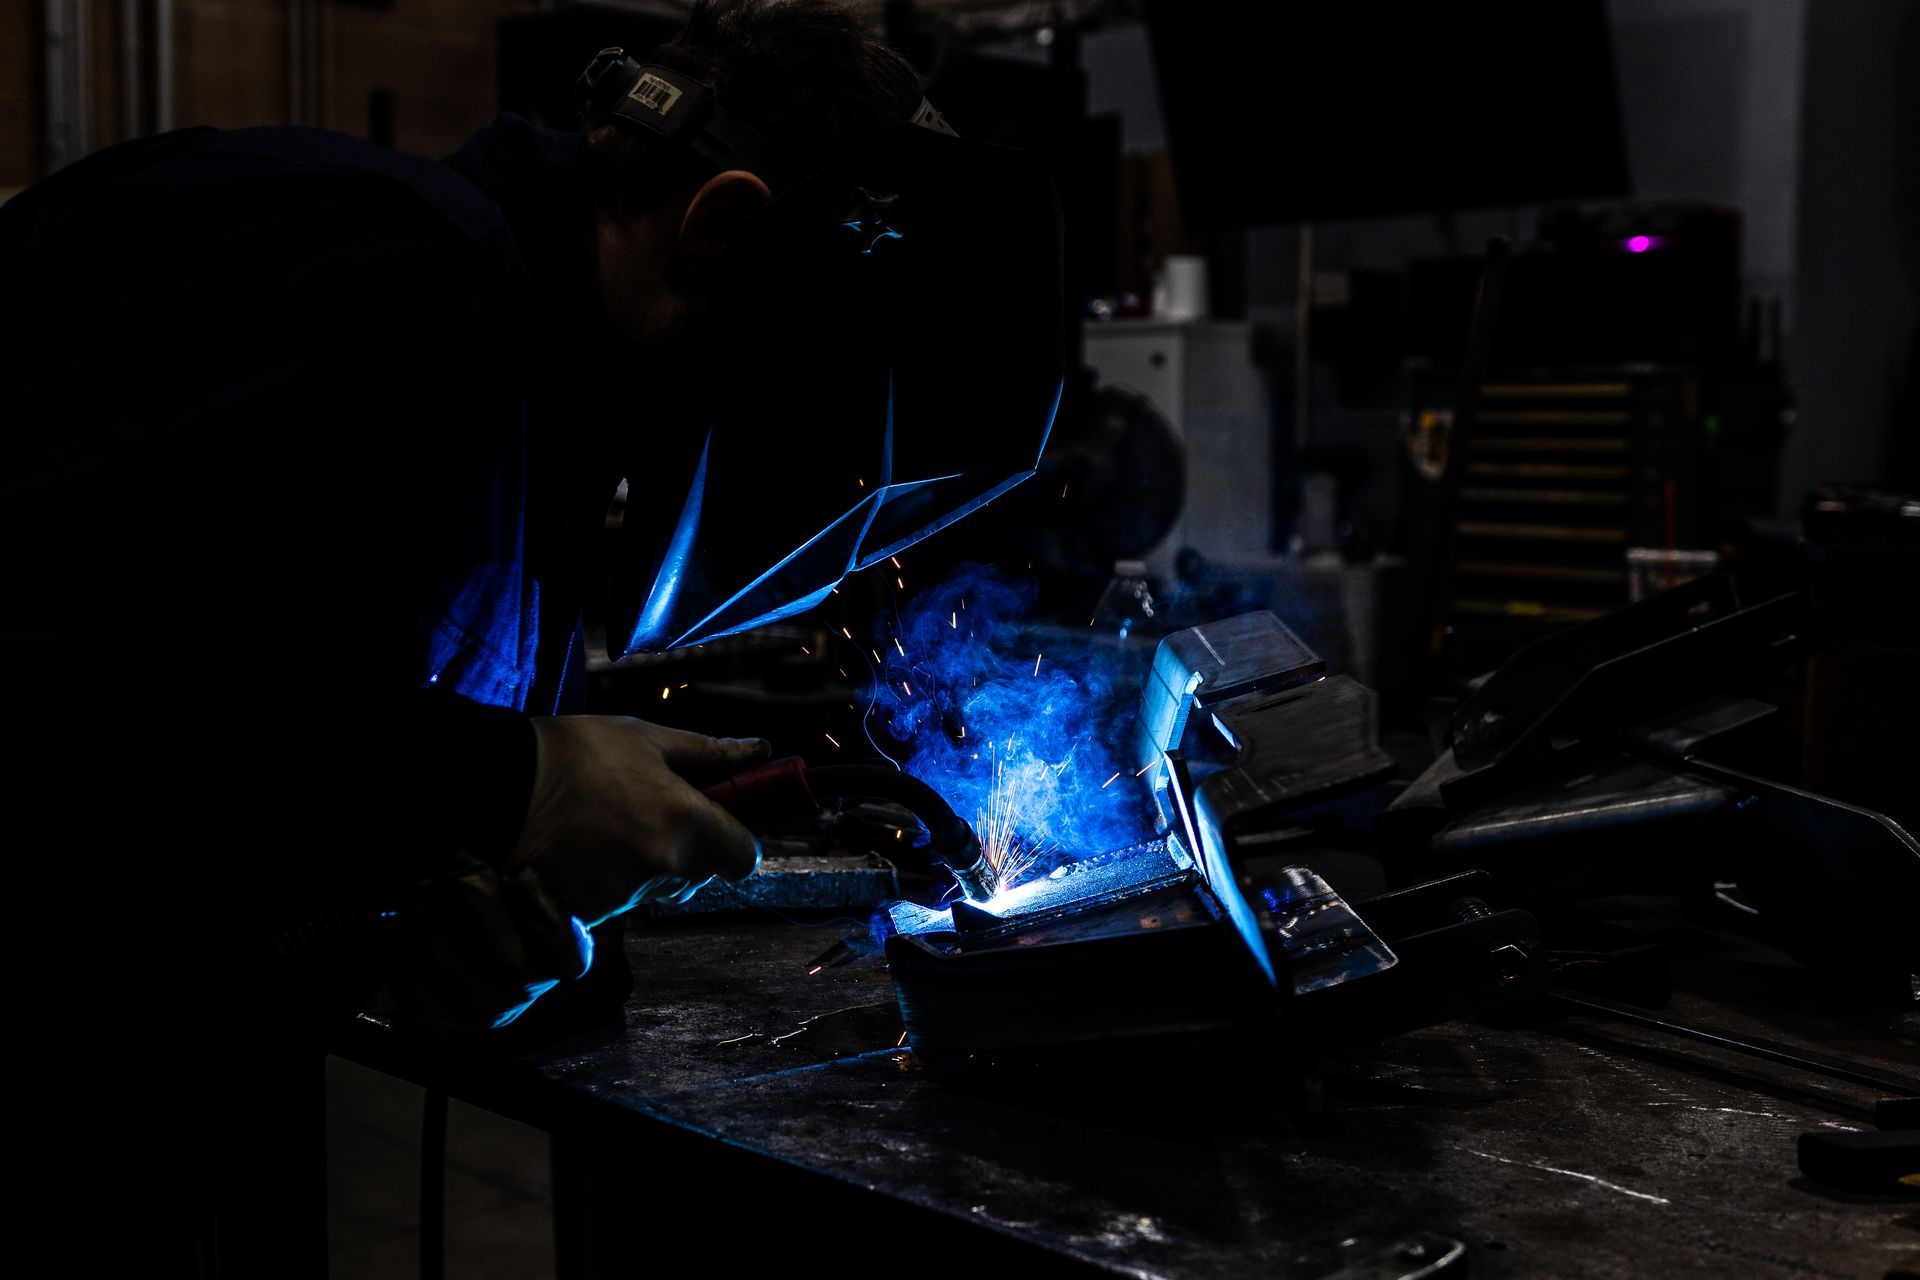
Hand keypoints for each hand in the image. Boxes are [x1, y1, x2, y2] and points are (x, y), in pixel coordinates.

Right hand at [511, 716, 768, 921]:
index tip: (717, 823)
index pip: (745, 858)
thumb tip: (759, 751)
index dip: (736, 842)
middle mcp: (663, 867)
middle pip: (700, 875)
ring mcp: (625, 896)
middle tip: (648, 812)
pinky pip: (618, 903)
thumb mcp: (647, 738)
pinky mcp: (589, 916)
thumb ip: (710, 753)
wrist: (495, 786)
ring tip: (604, 825)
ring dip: (644, 866)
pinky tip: (582, 850)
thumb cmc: (576, 752)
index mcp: (687, 821)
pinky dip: (607, 882)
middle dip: (686, 851)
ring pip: (657, 889)